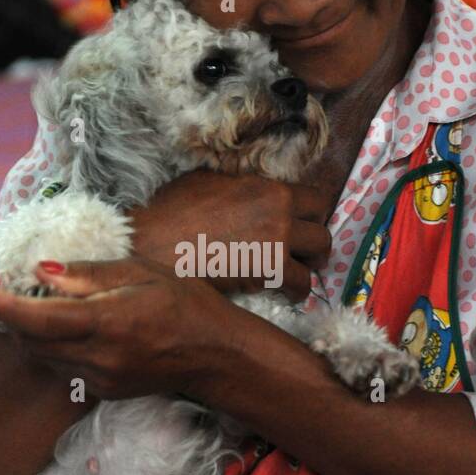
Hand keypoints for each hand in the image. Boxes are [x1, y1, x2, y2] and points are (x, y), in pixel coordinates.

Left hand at [0, 256, 232, 399]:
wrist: (216, 355)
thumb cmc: (185, 304)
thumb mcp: (142, 273)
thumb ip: (89, 274)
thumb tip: (41, 272)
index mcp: (108, 323)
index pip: (38, 318)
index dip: (2, 306)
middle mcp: (98, 358)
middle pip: (31, 341)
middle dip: (11, 317)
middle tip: (7, 289)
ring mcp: (100, 380)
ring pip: (42, 357)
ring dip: (30, 332)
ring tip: (38, 305)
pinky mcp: (103, 392)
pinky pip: (62, 368)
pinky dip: (51, 346)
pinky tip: (67, 327)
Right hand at [128, 169, 331, 301]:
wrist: (152, 244)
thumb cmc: (169, 212)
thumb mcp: (205, 181)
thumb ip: (237, 185)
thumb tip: (244, 189)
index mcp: (265, 185)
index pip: (313, 195)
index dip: (309, 212)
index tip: (302, 224)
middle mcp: (279, 207)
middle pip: (323, 221)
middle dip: (315, 236)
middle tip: (305, 250)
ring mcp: (278, 238)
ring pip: (322, 250)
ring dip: (312, 262)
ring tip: (300, 271)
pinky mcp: (271, 268)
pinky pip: (303, 282)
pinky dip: (298, 290)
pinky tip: (287, 293)